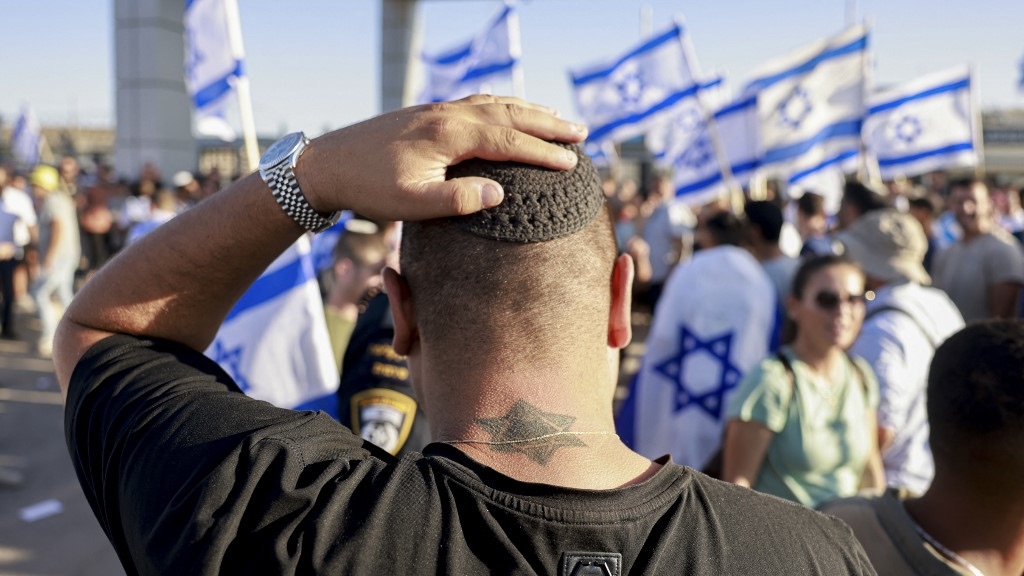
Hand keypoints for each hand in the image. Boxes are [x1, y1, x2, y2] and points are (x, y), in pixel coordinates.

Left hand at [297, 95, 587, 221]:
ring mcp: (438, 111)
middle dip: (549, 123)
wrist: (327, 164)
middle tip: (582, 132)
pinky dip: (503, 106)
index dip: (544, 152)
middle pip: (511, 113)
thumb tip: (500, 192)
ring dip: (530, 110)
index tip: (573, 163)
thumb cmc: (368, 188)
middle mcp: (448, 115)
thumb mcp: (411, 204)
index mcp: (449, 135)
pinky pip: (477, 103)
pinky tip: (508, 112)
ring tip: (558, 119)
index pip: (509, 140)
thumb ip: (457, 201)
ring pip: (495, 103)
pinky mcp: (428, 115)